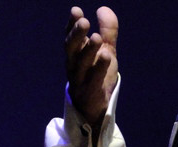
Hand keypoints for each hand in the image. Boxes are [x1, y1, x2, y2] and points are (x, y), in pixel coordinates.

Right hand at [64, 6, 118, 124]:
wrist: (95, 106)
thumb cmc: (97, 75)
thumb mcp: (105, 50)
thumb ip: (107, 32)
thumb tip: (103, 8)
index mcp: (75, 54)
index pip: (71, 37)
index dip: (71, 24)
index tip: (76, 11)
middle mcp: (74, 65)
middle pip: (71, 49)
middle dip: (76, 35)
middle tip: (83, 21)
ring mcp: (80, 79)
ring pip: (82, 64)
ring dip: (88, 50)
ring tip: (96, 37)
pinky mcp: (90, 91)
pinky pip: (94, 79)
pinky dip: (99, 68)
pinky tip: (106, 56)